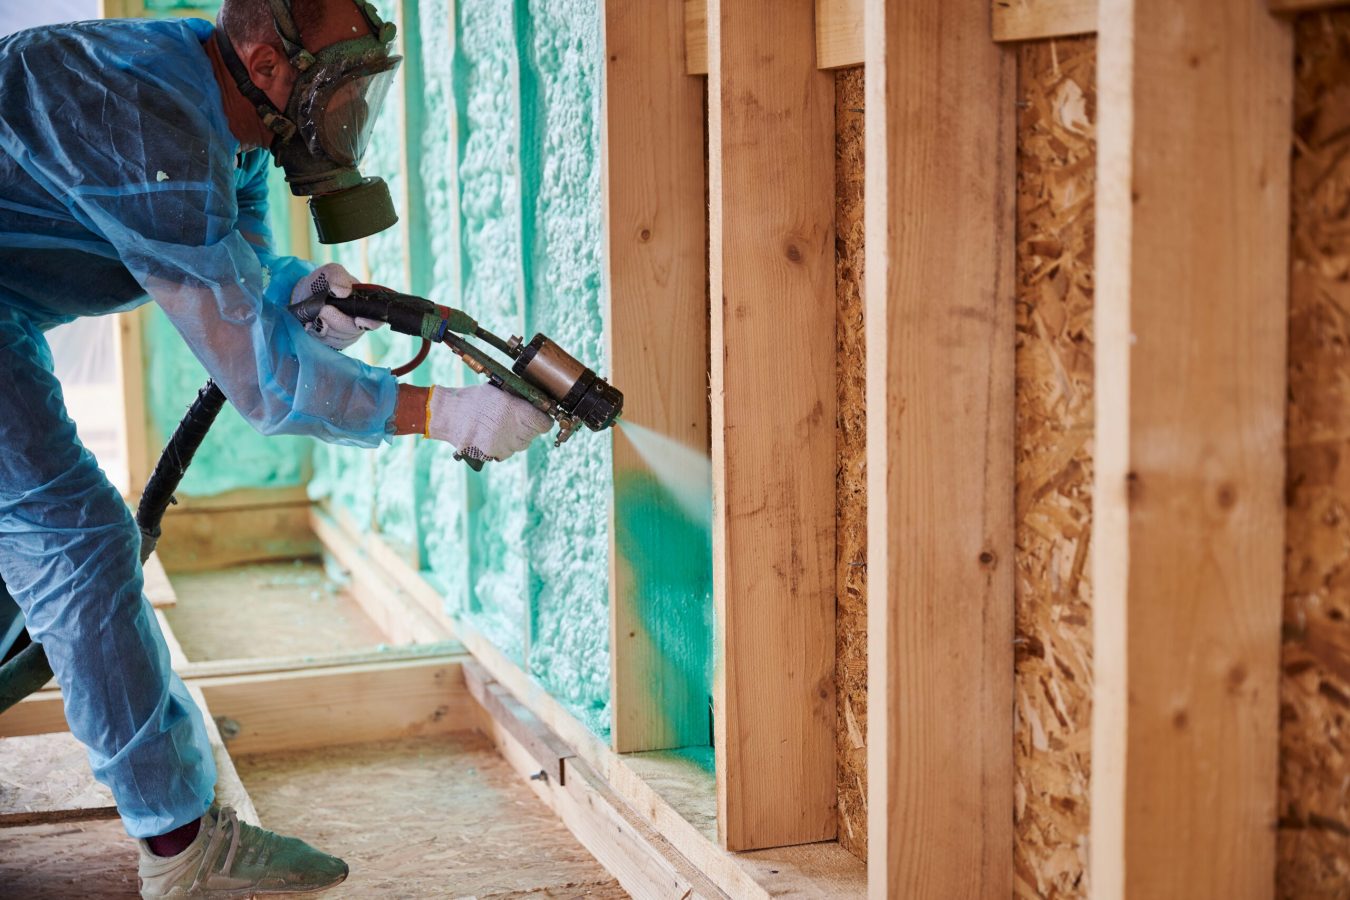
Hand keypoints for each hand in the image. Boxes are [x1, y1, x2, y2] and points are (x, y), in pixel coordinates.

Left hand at [289, 263, 383, 350]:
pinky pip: (331, 343)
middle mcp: (360, 320)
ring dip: (326, 328)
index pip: (376, 318)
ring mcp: (348, 333)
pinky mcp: (336, 341)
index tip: (358, 320)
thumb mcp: (329, 272)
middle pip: (355, 330)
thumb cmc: (321, 283)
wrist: (303, 296)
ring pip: (342, 338)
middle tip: (323, 309)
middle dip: (338, 321)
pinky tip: (310, 325)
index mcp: (365, 303)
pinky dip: (318, 334)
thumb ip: (338, 277)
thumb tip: (343, 292)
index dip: (371, 322)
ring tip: (314, 315)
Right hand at [425, 384, 552, 461]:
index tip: (539, 417)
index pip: (544, 424)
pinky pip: (508, 452)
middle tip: (516, 419)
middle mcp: (511, 429)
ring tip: (501, 426)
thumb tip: (539, 404)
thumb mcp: (500, 391)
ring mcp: (502, 444)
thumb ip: (521, 399)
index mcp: (515, 410)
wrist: (448, 414)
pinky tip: (494, 435)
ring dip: (517, 437)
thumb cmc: (474, 399)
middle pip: (533, 435)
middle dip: (528, 428)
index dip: (543, 420)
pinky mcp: (493, 454)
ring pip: (521, 445)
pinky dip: (505, 446)